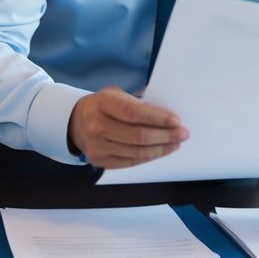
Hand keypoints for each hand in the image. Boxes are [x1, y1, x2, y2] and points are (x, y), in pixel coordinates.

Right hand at [67, 86, 188, 168]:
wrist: (75, 121)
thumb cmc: (104, 105)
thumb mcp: (116, 94)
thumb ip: (138, 102)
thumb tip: (167, 115)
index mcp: (101, 103)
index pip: (134, 113)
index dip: (157, 118)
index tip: (176, 120)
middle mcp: (96, 125)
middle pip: (137, 136)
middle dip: (165, 136)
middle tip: (182, 134)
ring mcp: (96, 146)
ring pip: (136, 152)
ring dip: (160, 149)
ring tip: (175, 143)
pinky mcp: (99, 161)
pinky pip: (130, 162)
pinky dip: (148, 157)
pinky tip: (160, 151)